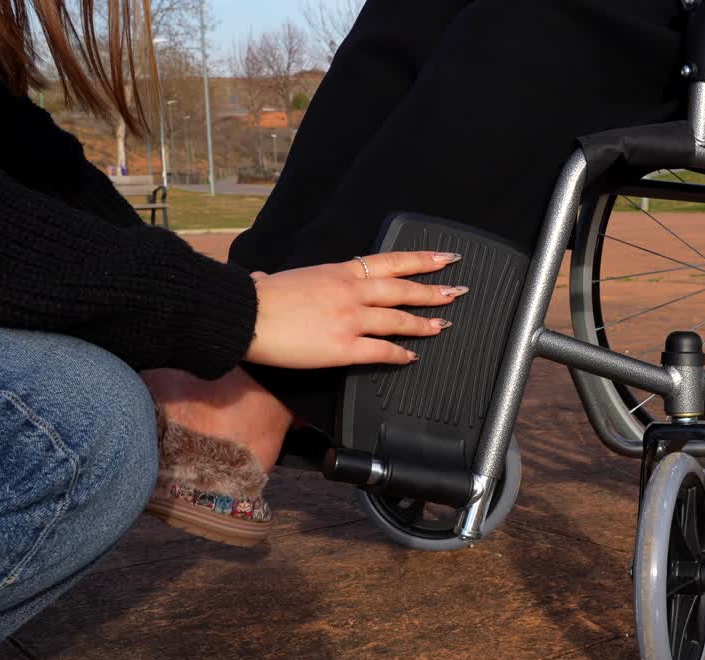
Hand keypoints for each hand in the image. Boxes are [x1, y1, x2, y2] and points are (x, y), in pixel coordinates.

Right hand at [244, 251, 465, 367]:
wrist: (247, 316)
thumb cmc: (258, 299)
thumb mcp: (277, 278)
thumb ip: (280, 279)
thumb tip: (263, 278)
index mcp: (338, 271)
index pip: (389, 262)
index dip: (421, 260)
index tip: (444, 258)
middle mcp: (351, 291)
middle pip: (402, 289)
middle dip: (433, 291)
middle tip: (457, 291)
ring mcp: (351, 319)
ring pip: (398, 320)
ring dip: (424, 323)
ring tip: (443, 325)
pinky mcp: (345, 347)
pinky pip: (382, 352)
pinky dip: (400, 354)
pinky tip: (412, 357)